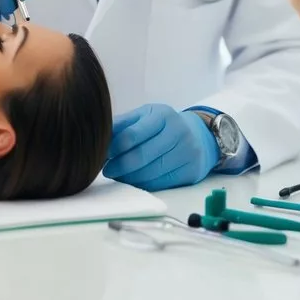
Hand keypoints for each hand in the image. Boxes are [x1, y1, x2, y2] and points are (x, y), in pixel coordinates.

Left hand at [102, 104, 219, 191]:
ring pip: (150, 172)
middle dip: (120, 165)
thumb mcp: (145, 116)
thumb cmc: (163, 126)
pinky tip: (133, 180)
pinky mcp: (190, 171)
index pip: (133, 134)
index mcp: (162, 115)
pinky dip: (142, 184)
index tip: (102, 154)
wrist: (198, 136)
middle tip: (107, 170)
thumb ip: (123, 124)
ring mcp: (187, 152)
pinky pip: (160, 183)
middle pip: (142, 156)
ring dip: (129, 177)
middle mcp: (178, 132)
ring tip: (118, 175)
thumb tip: (100, 137)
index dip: (114, 147)